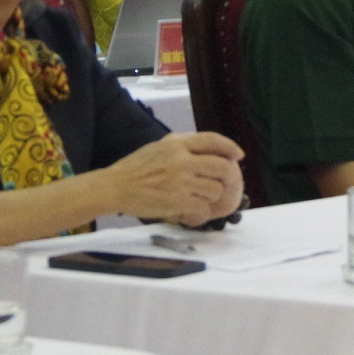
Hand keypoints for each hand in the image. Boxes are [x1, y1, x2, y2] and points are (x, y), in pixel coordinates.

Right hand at [107, 132, 243, 224]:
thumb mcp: (159, 147)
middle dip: (229, 178)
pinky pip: (202, 208)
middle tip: (226, 185)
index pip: (212, 140)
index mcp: (177, 143)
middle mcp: (181, 160)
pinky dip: (200, 214)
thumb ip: (183, 146)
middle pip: (222, 167)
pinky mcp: (176, 201)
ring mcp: (180, 181)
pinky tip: (191, 214)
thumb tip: (211, 149)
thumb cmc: (136, 168)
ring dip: (211, 198)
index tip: (239, 156)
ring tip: (198, 200)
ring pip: (215, 190)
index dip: (230, 147)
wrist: (114, 187)